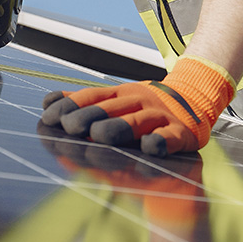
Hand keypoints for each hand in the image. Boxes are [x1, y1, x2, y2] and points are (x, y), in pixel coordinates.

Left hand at [40, 56, 234, 155]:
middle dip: (88, 116)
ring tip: (99, 136)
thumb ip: (85, 102)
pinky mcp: (180, 132)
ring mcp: (159, 115)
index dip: (70, 105)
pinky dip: (160, 142)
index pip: (91, 96)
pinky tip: (149, 147)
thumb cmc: (145, 107)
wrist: (194, 99)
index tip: (49, 117)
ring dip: (118, 127)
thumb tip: (49, 100)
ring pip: (137, 121)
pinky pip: (169, 137)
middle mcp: (138, 101)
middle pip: (111, 108)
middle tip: (69, 127)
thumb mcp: (116, 99)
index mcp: (120, 94)